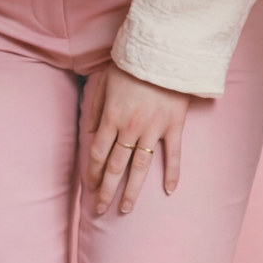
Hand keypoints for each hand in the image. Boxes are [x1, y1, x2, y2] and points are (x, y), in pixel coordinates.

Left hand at [81, 64, 194, 215]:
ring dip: (132, 190)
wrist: (163, 53)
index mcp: (111, 118)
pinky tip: (169, 191)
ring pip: (140, 167)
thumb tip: (90, 133)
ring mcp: (154, 129)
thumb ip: (96, 109)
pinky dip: (172, 174)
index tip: (88, 188)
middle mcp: (130, 128)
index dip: (91, 173)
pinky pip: (173, 155)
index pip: (97, 154)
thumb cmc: (131, 66)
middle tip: (100, 209)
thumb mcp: (104, 82)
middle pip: (115, 166)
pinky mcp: (174, 126)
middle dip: (106, 189)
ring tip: (125, 209)